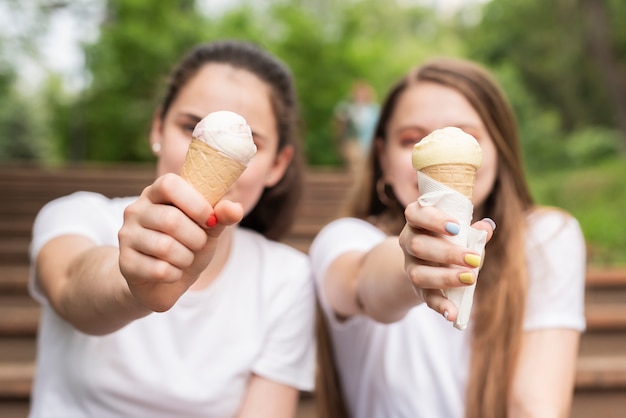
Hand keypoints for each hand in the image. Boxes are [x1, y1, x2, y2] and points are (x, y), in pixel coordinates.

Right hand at [118, 173, 242, 311]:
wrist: (164, 281)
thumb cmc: (187, 245)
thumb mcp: (208, 229)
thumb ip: (221, 216)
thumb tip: (235, 209)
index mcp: (156, 193)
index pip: (169, 184)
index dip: (195, 203)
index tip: (210, 219)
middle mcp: (136, 210)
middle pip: (171, 219)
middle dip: (196, 238)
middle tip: (199, 244)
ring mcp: (127, 236)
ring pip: (165, 247)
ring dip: (186, 257)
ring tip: (185, 258)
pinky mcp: (125, 263)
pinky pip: (159, 269)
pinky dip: (175, 274)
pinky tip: (172, 272)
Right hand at [399, 201, 494, 321]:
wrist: (428, 264)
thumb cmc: (447, 240)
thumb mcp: (459, 232)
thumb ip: (472, 230)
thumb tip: (487, 227)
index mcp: (417, 221)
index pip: (415, 214)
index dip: (433, 220)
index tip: (456, 227)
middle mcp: (408, 242)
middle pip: (418, 246)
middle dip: (447, 253)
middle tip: (474, 258)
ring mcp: (411, 267)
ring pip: (418, 273)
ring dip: (445, 277)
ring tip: (471, 279)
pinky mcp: (418, 289)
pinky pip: (426, 298)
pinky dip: (440, 307)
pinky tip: (452, 314)